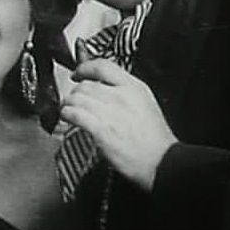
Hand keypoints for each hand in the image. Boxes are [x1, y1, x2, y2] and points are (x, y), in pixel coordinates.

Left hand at [59, 58, 177, 190]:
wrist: (162, 163)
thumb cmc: (154, 139)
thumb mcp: (144, 104)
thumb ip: (122, 91)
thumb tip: (99, 86)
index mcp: (134, 87)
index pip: (102, 66)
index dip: (84, 68)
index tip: (77, 74)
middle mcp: (122, 96)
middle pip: (85, 84)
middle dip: (75, 94)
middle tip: (74, 102)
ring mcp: (111, 112)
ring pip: (76, 98)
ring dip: (68, 105)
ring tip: (69, 112)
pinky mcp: (101, 129)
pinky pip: (74, 114)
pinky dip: (66, 115)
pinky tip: (68, 120)